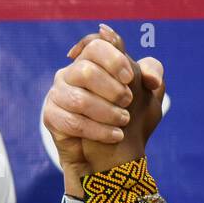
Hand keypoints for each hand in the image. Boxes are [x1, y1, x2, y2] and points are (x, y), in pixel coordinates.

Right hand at [44, 26, 164, 187]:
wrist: (109, 157)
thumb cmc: (125, 119)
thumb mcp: (147, 97)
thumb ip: (152, 76)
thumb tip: (151, 77)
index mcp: (91, 61)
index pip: (95, 45)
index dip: (113, 60)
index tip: (129, 78)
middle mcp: (70, 73)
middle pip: (85, 70)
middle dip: (112, 89)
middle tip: (128, 103)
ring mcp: (58, 94)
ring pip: (79, 99)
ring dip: (107, 112)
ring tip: (124, 121)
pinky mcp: (51, 116)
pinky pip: (72, 122)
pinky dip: (98, 130)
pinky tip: (115, 136)